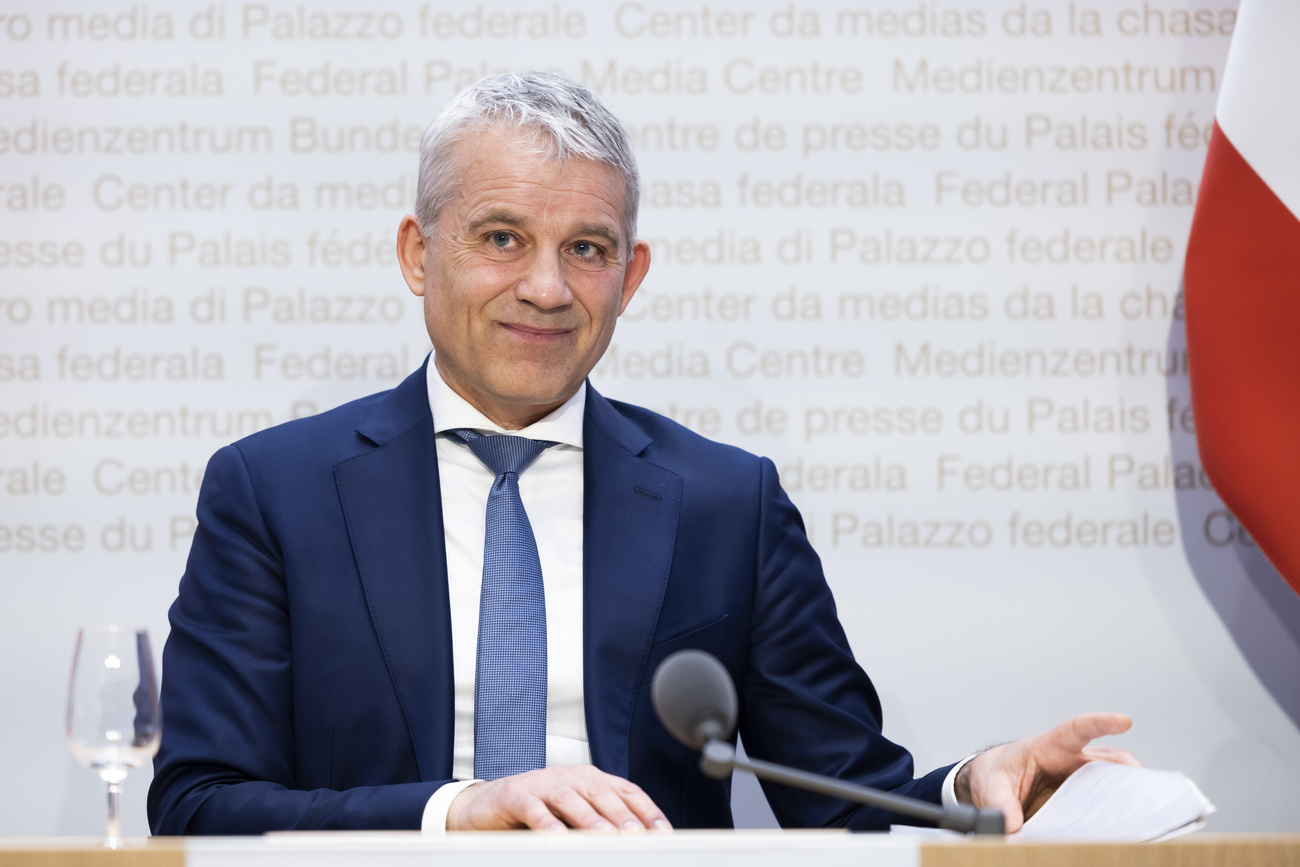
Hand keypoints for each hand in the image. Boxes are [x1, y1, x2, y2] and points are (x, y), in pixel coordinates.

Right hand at [446, 765, 672, 830]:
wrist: (486, 805)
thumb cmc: (535, 812)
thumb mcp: (573, 817)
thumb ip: (600, 824)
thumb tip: (634, 843)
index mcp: (588, 779)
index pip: (625, 790)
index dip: (646, 809)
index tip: (662, 832)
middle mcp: (569, 776)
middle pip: (601, 793)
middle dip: (622, 815)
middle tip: (637, 836)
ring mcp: (542, 783)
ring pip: (570, 798)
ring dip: (589, 819)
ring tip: (605, 837)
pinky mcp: (516, 794)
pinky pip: (533, 808)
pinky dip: (546, 823)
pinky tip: (556, 838)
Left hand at [956, 713, 1138, 832]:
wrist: (995, 782)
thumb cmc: (997, 774)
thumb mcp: (992, 786)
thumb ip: (1001, 804)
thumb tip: (1012, 826)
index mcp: (1050, 746)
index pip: (1078, 729)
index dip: (1101, 723)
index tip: (1124, 721)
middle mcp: (1072, 759)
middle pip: (1110, 759)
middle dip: (1130, 772)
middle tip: (1142, 789)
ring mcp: (1081, 778)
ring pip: (1114, 780)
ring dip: (1128, 793)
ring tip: (1138, 811)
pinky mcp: (1084, 796)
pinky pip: (1106, 801)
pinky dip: (1116, 810)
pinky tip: (1121, 826)